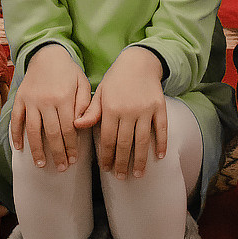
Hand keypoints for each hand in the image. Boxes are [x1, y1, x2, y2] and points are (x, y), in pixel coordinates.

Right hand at [11, 44, 91, 171]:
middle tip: (62, 168)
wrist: (47, 53)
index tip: (74, 159)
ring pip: (33, 130)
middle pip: (52, 133)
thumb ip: (85, 104)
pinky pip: (16, 119)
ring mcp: (31, 100)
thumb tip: (80, 125)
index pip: (69, 129)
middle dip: (58, 153)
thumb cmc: (68, 71)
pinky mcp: (20, 98)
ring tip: (42, 164)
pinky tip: (19, 148)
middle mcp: (47, 100)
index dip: (71, 146)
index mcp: (64, 97)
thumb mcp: (82, 83)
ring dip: (37, 150)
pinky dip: (16, 134)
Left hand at [76, 47, 165, 180]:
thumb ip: (91, 111)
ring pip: (142, 140)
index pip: (107, 139)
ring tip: (138, 174)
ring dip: (140, 160)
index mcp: (110, 107)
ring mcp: (145, 109)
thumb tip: (76, 126)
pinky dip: (161, 143)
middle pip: (124, 143)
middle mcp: (128, 110)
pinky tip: (160, 157)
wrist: (139, 61)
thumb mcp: (100, 92)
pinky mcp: (159, 107)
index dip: (106, 156)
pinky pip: (161, 128)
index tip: (107, 168)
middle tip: (121, 177)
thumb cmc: (116, 79)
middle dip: (122, 163)